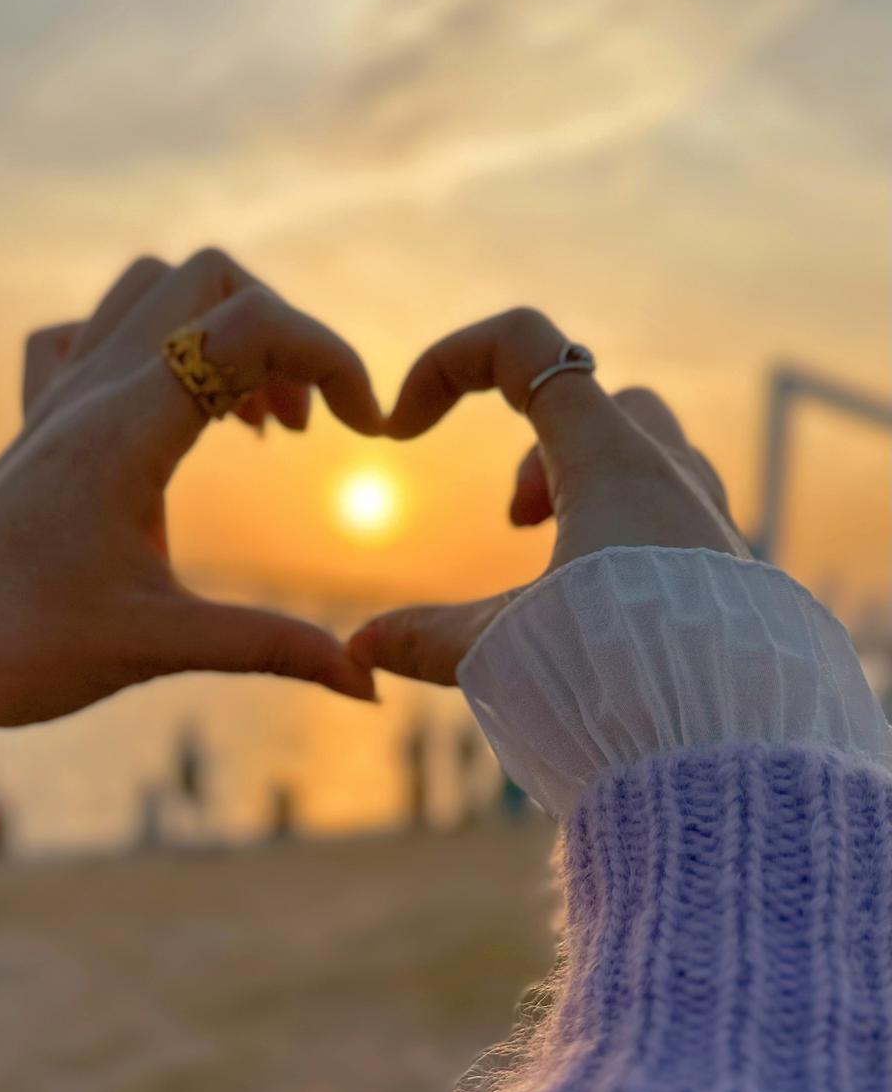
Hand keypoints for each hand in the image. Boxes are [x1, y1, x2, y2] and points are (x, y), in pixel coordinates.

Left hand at [0, 251, 382, 733]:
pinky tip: (167, 417)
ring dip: (218, 332)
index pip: (250, 326)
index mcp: (125, 426)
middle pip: (206, 279)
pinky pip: (90, 335)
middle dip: (281, 335)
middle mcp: (90, 389)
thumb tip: (366, 682)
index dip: (331, 358)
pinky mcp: (38, 423)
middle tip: (300, 431)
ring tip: (250, 426)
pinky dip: (149, 349)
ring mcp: (57, 398)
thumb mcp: (158, 646)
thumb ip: (271, 647)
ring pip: (150, 291)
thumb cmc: (23, 647)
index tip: (365, 432)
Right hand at [348, 307, 750, 683]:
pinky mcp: (730, 575)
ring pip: (650, 454)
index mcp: (611, 463)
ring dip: (587, 489)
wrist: (728, 744)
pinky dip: (631, 536)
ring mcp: (710, 522)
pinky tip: (608, 607)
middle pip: (600, 401)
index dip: (446, 364)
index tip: (403, 430)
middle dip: (539, 446)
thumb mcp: (501, 651)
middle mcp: (672, 477)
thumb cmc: (619, 681)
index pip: (523, 348)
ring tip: (554, 559)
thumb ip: (427, 638)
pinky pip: (681, 516)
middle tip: (517, 522)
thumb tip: (360, 649)